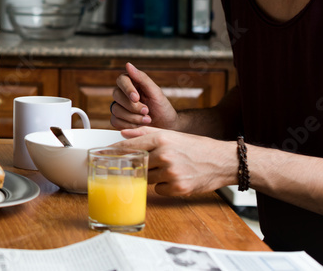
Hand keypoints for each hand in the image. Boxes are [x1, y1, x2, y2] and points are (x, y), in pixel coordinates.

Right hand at [110, 62, 178, 129]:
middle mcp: (124, 94)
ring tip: (147, 120)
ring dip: (133, 117)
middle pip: (116, 95)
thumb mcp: (156, 92)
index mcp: (132, 84)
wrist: (166, 127)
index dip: (127, 89)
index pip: (121, 80)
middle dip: (133, 106)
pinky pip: (115, 121)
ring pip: (116, 110)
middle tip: (147, 111)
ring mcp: (120, 107)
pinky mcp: (119, 120)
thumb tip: (128, 64)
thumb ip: (142, 78)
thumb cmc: (162, 108)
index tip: (136, 98)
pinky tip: (139, 125)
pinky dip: (128, 125)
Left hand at [116, 127, 236, 195]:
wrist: (222, 160)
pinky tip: (175, 179)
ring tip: (168, 169)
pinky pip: (158, 190)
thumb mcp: (171, 134)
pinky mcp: (179, 188)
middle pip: (136, 164)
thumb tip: (122, 132)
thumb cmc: (196, 146)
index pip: (129, 146)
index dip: (113, 152)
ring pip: (146, 178)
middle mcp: (165, 154)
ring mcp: (171, 172)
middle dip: (135, 166)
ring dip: (152, 176)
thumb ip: (145, 133)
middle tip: (136, 166)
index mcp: (161, 139)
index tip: (101, 155)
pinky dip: (163, 187)